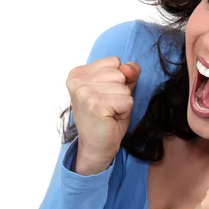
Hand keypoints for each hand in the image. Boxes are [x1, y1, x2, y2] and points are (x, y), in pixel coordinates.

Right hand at [66, 56, 140, 171]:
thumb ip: (127, 73)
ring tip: (110, 113)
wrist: (97, 146)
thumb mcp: (118, 89)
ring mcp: (84, 92)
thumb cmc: (107, 117)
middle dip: (121, 92)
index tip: (106, 96)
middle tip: (109, 107)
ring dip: (123, 103)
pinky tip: (111, 118)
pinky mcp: (95, 104)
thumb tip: (131, 67)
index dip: (118, 81)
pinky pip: (127, 100)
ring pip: (125, 88)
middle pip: (120, 74)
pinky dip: (124, 111)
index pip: (115, 62)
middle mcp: (77, 80)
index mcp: (78, 73)